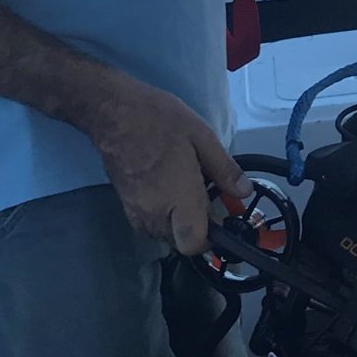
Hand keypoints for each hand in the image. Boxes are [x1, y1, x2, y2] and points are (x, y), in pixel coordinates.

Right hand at [85, 75, 245, 256]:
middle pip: (179, 243)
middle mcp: (155, 213)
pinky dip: (160, 217)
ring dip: (177, 223)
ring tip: (184, 193)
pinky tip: (165, 191)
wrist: (112, 112)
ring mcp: (135, 211)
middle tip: (203, 199)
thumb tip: (244, 192)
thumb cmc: (158, 120)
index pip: (194, 244)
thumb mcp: (201, 136)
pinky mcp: (123, 204)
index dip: (211, 239)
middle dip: (195, 229)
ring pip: (162, 235)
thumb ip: (224, 169)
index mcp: (178, 199)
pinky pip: (147, 224)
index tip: (219, 219)